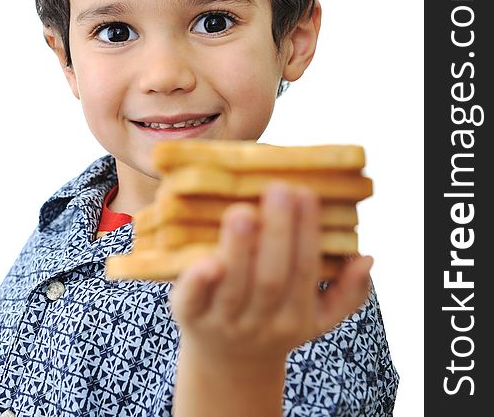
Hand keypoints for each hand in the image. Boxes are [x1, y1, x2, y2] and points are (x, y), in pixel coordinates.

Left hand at [169, 181, 371, 362]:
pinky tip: (205, 258)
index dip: (306, 234)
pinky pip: (191, 303)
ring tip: (243, 211)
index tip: (306, 192)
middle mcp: (260, 323)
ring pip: (233, 288)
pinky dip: (197, 282)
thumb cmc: (276, 323)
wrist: (228, 366)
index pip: (304, 272)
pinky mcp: (188, 318)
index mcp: (294, 318)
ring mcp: (222, 323)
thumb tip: (367, 257)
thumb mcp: (317, 318)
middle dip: (277, 233)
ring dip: (239, 249)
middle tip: (279, 188)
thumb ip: (348, 292)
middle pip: (271, 279)